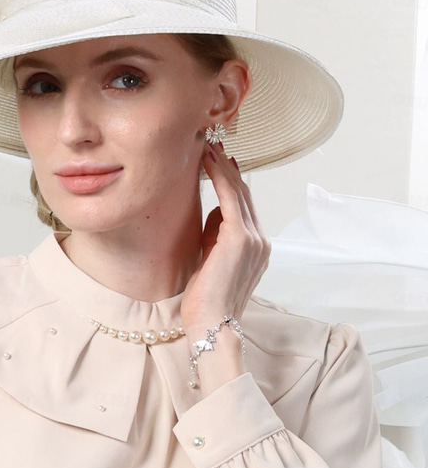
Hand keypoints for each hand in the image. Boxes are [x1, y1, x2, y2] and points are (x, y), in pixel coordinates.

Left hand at [180, 141, 271, 358]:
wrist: (211, 323)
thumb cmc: (207, 297)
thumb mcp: (213, 258)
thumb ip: (216, 233)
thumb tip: (214, 208)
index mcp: (256, 247)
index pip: (244, 206)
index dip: (231, 181)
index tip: (219, 160)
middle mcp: (260, 240)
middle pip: (244, 195)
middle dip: (227, 168)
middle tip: (213, 144)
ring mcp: (254, 239)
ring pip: (238, 193)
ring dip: (222, 167)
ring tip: (208, 146)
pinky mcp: (240, 238)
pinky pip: (230, 199)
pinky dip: (219, 177)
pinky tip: (209, 161)